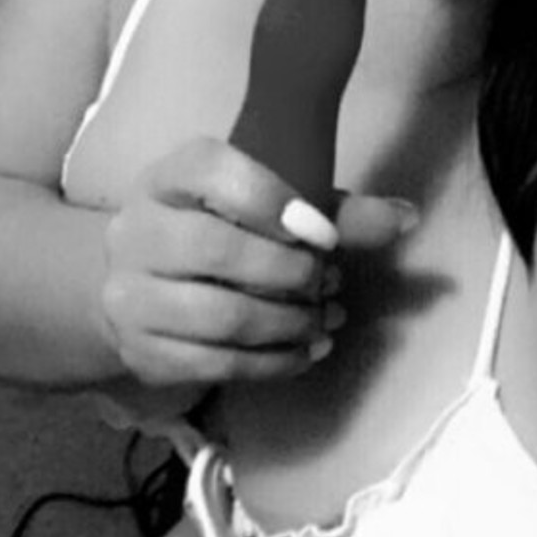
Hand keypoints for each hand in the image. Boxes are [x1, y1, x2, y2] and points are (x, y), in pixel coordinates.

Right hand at [99, 137, 414, 389]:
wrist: (140, 284)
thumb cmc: (217, 232)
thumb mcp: (267, 209)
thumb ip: (334, 211)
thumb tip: (406, 217)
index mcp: (169, 177)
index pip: (213, 172)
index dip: (273, 200)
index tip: (324, 234)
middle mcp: (137, 230)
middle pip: (216, 250)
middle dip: (291, 273)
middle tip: (329, 282)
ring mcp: (130, 294)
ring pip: (220, 316)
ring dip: (289, 324)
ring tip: (323, 320)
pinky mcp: (141, 350)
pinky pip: (216, 364)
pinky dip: (273, 363)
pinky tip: (305, 351)